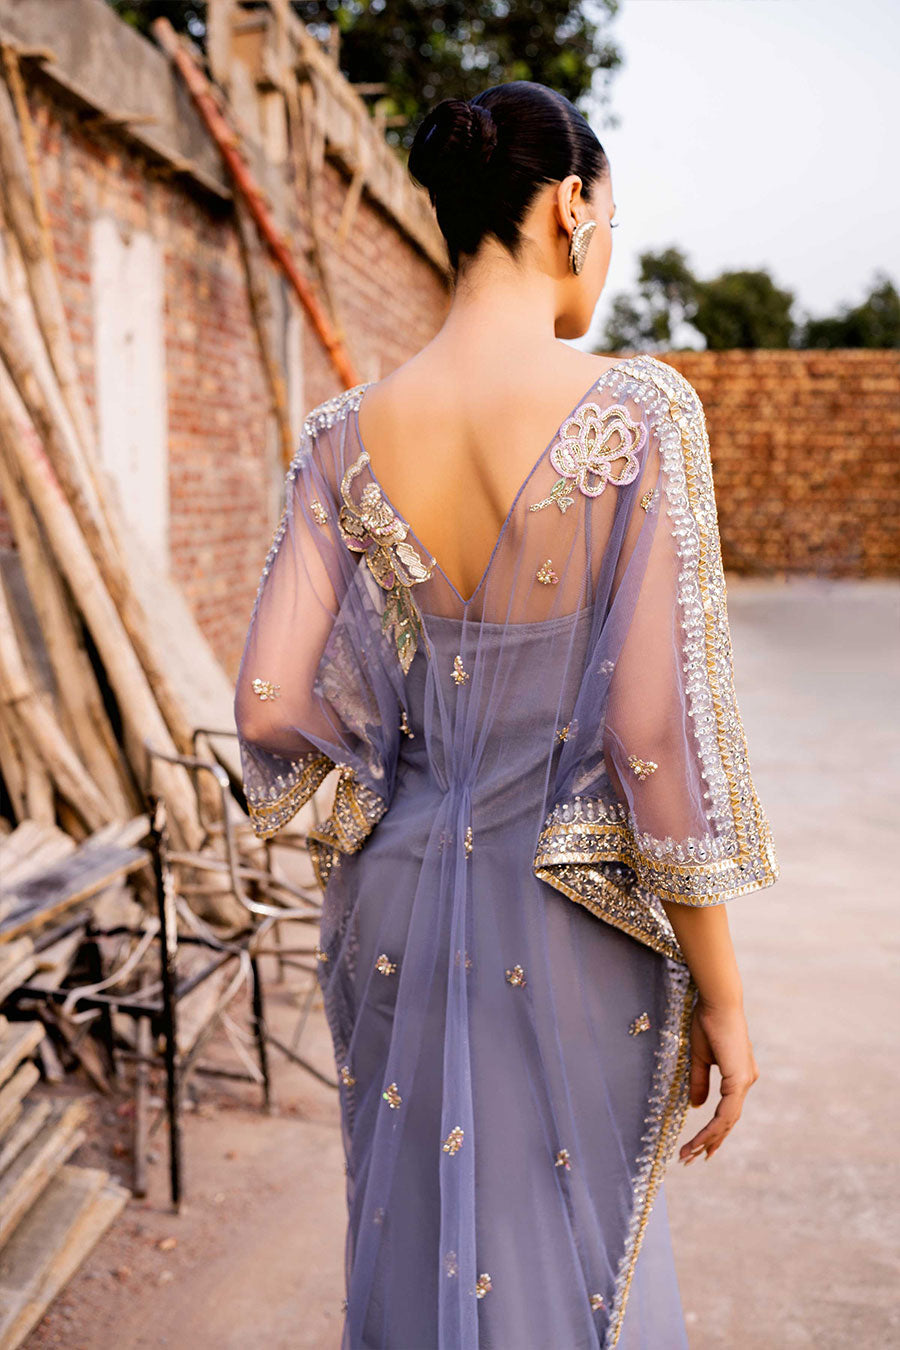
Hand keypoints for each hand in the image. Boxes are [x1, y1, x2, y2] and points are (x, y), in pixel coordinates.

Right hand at [678, 998, 758, 1164]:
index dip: (714, 1131)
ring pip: (728, 1120)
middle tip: (692, 1159)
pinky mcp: (739, 1079)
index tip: (700, 1147)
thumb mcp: (699, 1057)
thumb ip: (700, 1082)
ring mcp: (745, 1081)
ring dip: (708, 1139)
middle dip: (710, 1142)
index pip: (727, 1111)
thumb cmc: (708, 1022)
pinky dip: (713, 1127)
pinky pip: (726, 1111)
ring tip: (690, 1154)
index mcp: (739, 1075)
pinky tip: (701, 1139)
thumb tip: (697, 1107)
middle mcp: (746, 1081)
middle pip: (728, 1120)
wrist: (717, 1002)